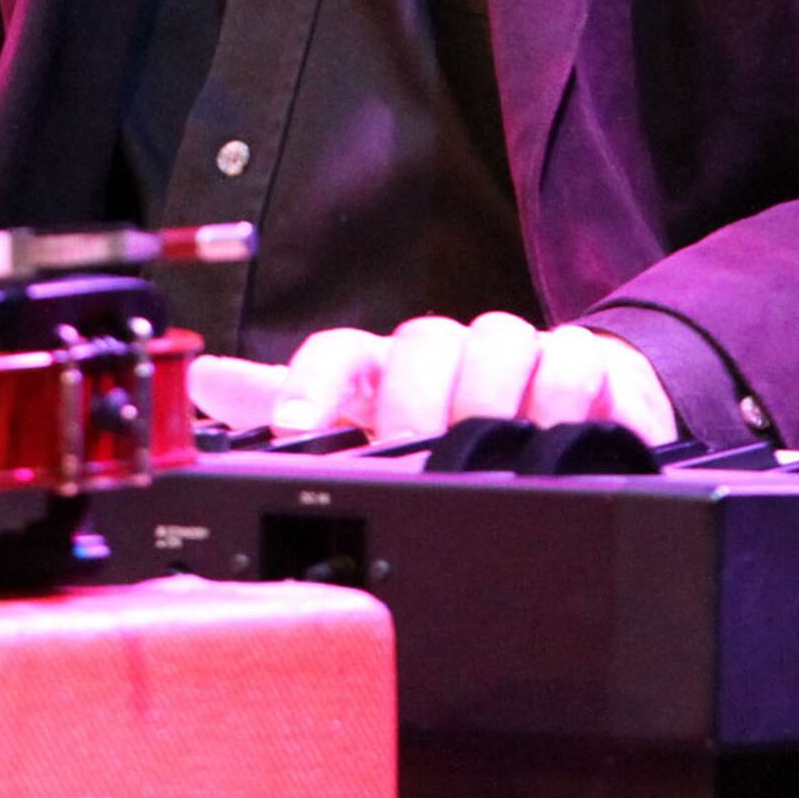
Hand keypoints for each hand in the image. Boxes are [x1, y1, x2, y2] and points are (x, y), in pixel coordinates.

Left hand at [185, 310, 678, 445]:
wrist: (564, 409)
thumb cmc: (452, 420)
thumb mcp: (368, 428)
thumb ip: (292, 406)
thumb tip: (207, 387)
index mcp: (386, 367)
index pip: (340, 352)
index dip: (312, 384)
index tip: (296, 430)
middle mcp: (448, 350)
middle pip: (423, 344)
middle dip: (414, 405)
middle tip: (414, 455)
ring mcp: (520, 350)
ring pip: (500, 342)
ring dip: (494, 398)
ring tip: (490, 446)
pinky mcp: (591, 364)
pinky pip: (580, 361)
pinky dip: (571, 403)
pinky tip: (563, 438)